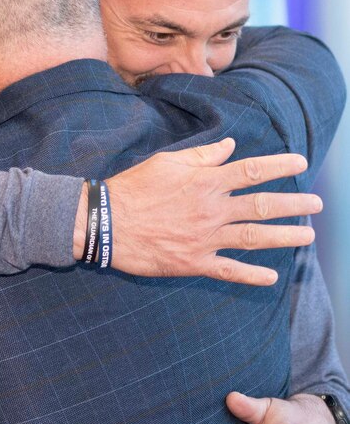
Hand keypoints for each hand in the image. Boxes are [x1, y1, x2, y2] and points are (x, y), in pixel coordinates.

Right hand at [74, 138, 319, 283]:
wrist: (107, 222)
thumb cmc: (135, 187)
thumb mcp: (167, 161)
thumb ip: (202, 156)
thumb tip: (229, 147)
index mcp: (206, 181)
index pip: (252, 171)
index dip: (279, 165)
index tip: (301, 162)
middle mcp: (212, 209)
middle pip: (262, 206)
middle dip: (293, 204)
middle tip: (316, 205)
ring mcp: (205, 238)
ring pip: (254, 237)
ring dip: (284, 237)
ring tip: (308, 236)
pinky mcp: (194, 262)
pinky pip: (229, 270)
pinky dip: (251, 275)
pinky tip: (271, 277)